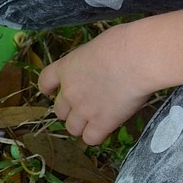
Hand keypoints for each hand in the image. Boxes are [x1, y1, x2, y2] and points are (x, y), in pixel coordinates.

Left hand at [39, 26, 152, 146]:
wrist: (137, 58)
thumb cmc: (122, 43)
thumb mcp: (98, 46)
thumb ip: (91, 62)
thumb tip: (100, 66)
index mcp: (67, 68)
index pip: (45, 81)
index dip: (48, 88)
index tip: (51, 90)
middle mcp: (70, 91)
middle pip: (59, 110)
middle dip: (71, 109)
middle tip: (88, 103)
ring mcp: (84, 110)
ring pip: (72, 128)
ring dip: (82, 125)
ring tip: (98, 118)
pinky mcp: (101, 124)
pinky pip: (91, 139)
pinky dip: (98, 135)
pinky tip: (107, 127)